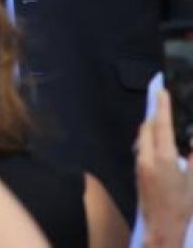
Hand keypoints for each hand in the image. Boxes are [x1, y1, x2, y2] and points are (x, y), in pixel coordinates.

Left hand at [136, 89, 192, 247]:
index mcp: (164, 159)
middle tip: (163, 106)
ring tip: (163, 125)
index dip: (161, 107)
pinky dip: (148, 141)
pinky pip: (140, 149)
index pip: (161, 126)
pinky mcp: (137, 173)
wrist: (161, 227)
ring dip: (150, 129)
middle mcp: (147, 159)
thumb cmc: (182, 206)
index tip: (161, 91)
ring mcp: (139, 166)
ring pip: (141, 139)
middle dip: (154, 116)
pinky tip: (158, 145)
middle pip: (146, 129)